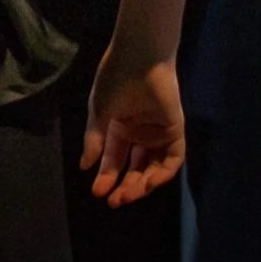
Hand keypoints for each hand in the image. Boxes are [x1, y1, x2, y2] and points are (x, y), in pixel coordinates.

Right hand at [80, 45, 185, 207]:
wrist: (138, 60)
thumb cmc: (114, 81)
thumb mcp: (99, 113)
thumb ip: (95, 140)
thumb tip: (85, 166)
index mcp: (118, 126)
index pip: (114, 158)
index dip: (106, 175)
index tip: (96, 192)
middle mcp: (139, 132)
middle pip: (134, 166)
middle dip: (124, 185)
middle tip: (114, 201)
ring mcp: (158, 132)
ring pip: (153, 166)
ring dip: (142, 183)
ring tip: (128, 194)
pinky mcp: (175, 130)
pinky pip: (172, 158)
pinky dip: (162, 172)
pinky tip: (149, 182)